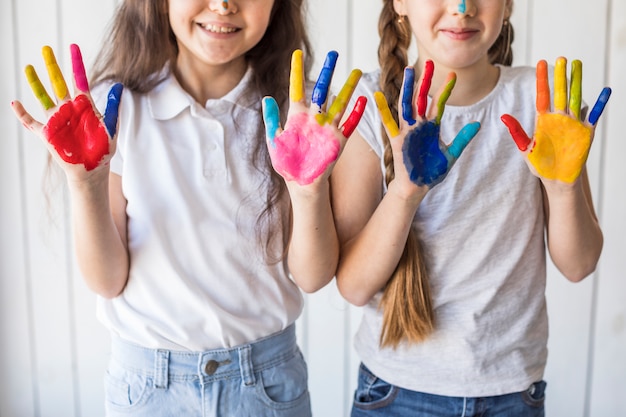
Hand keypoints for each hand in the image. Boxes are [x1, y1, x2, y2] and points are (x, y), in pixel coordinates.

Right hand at [11, 44, 122, 175]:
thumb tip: (119, 85)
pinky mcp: (48, 133)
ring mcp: (57, 119)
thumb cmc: (103, 148)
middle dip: (52, 66)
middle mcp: (69, 108)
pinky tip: (15, 103)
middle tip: (45, 48)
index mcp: (85, 105)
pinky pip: (31, 122)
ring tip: (29, 67)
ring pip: (43, 97)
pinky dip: (22, 113)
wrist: (93, 168)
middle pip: (58, 82)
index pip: (79, 79)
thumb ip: (113, 107)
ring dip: (35, 83)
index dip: (76, 63)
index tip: (73, 46)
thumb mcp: (111, 126)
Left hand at [262, 49, 366, 185]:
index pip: (297, 88)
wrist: (301, 184)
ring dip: (348, 87)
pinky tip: (363, 99)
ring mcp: (327, 128)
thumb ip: (272, 120)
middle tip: (334, 53)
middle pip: (322, 89)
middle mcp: (314, 118)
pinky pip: (350, 124)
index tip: (298, 53)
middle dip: (328, 71)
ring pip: (340, 102)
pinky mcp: (338, 140)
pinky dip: (356, 112)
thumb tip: (266, 98)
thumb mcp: (275, 141)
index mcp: (297, 116)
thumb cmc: (286, 164)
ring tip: (356, 70)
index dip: (297, 71)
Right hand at [376, 60, 479, 188]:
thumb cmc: (431, 173)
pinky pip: (389, 122)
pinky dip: (383, 110)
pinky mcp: (397, 140)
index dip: (445, 90)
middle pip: (422, 98)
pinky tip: (378, 96)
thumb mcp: (451, 154)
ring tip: (409, 70)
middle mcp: (419, 125)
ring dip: (408, 87)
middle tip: (429, 62)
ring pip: (407, 104)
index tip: (453, 75)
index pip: (439, 103)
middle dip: (425, 80)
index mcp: (432, 127)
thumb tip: (478, 124)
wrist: (417, 188)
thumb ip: (462, 139)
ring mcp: (407, 131)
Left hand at [501, 57, 610, 182]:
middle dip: (560, 75)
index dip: (542, 79)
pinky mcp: (586, 132)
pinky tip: (605, 90)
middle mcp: (559, 117)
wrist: (556, 180)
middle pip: (560, 92)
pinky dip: (599, 103)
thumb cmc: (540, 165)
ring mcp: (573, 123)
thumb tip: (503, 116)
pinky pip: (593, 115)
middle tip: (561, 58)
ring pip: (575, 97)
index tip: (541, 62)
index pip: (543, 95)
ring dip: (577, 81)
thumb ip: (516, 131)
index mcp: (544, 119)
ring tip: (578, 64)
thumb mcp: (526, 148)